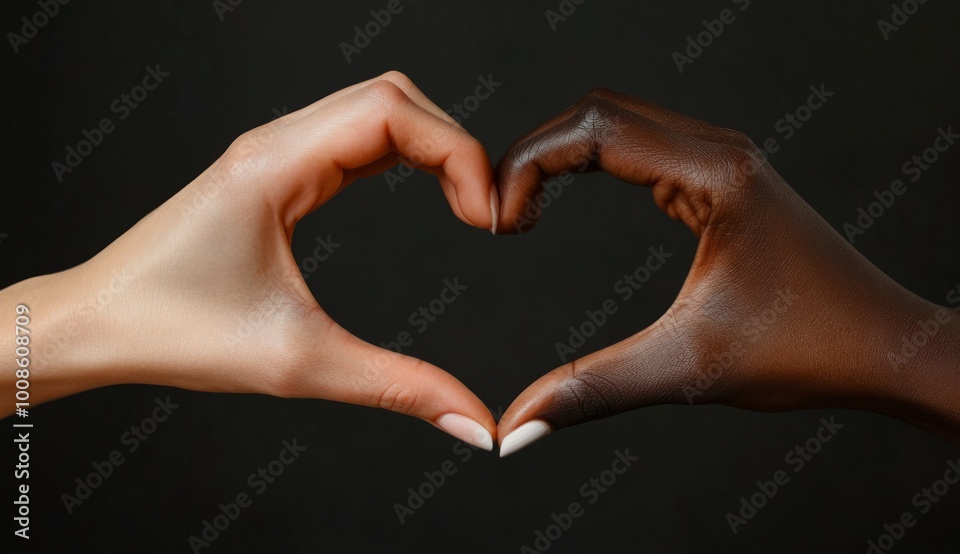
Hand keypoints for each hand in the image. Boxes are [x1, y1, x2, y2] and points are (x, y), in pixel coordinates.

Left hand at [1, 72, 497, 450]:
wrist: (94, 324)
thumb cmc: (170, 331)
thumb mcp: (298, 362)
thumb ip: (398, 387)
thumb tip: (473, 420)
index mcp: (274, 165)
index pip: (391, 111)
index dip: (457, 151)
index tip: (485, 217)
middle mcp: (275, 143)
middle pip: (394, 97)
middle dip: (455, 145)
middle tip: (486, 214)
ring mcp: (274, 152)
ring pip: (377, 110)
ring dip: (432, 146)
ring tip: (466, 206)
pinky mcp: (276, 171)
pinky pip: (355, 137)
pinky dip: (403, 155)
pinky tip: (424, 192)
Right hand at [493, 88, 959, 461]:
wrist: (885, 347)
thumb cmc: (810, 349)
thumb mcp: (687, 370)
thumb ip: (590, 391)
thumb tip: (515, 426)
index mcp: (715, 174)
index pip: (592, 129)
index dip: (527, 164)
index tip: (499, 223)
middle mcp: (720, 150)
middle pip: (597, 111)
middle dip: (535, 154)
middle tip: (500, 216)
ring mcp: (722, 159)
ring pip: (617, 122)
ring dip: (561, 156)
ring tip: (522, 212)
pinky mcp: (721, 179)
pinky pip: (640, 146)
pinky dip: (591, 164)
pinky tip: (566, 201)